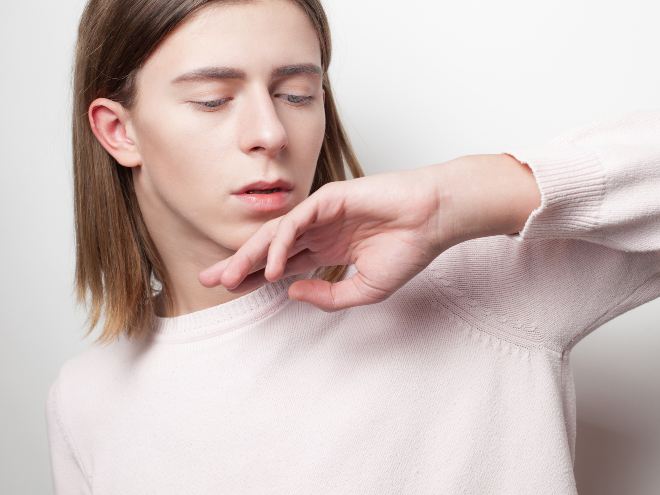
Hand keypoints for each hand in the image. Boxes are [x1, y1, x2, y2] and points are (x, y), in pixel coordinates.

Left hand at [198, 154, 540, 310]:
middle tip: (209, 280)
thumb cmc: (408, 250)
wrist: (434, 220)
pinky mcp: (328, 198)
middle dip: (239, 264)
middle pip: (269, 249)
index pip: (281, 264)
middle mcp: (318, 231)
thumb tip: (290, 293)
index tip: (230, 290)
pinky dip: (281, 244)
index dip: (254, 277)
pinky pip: (297, 222)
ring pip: (276, 234)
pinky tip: (271, 268)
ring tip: (227, 277)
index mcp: (326, 249)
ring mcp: (321, 213)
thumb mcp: (364, 289)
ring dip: (250, 256)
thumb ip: (328, 296)